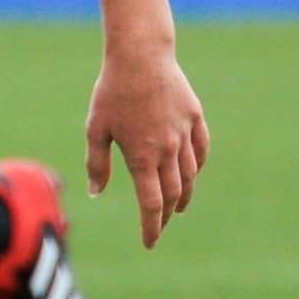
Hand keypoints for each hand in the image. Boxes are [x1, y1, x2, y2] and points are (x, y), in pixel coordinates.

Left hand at [83, 43, 207, 249]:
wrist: (140, 55)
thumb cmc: (112, 91)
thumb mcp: (96, 128)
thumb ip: (97, 163)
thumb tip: (96, 192)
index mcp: (141, 157)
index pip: (151, 204)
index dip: (151, 228)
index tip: (149, 243)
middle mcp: (167, 150)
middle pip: (173, 194)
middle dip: (167, 216)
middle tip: (160, 225)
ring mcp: (184, 133)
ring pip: (190, 175)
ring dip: (184, 195)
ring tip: (179, 206)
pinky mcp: (195, 117)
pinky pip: (201, 149)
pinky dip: (198, 166)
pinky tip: (193, 173)